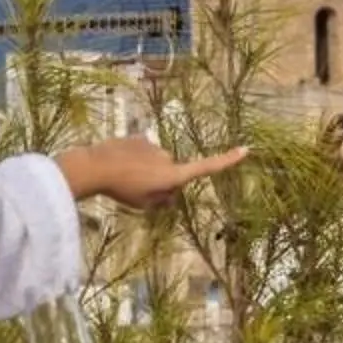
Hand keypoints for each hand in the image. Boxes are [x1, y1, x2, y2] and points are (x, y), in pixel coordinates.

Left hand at [59, 137, 247, 211]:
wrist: (96, 167)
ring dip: (145, 169)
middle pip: (172, 171)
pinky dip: (134, 159)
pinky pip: (141, 151)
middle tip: (139, 191)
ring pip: (155, 161)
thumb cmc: (122, 190)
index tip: (245, 150)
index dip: (227, 160)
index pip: (206, 167)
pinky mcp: (139, 137)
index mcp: (173, 174)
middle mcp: (168, 157)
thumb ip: (162, 200)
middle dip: (161, 180)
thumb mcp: (144, 204)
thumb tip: (170, 194)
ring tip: (124, 179)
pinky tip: (118, 166)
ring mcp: (153, 145)